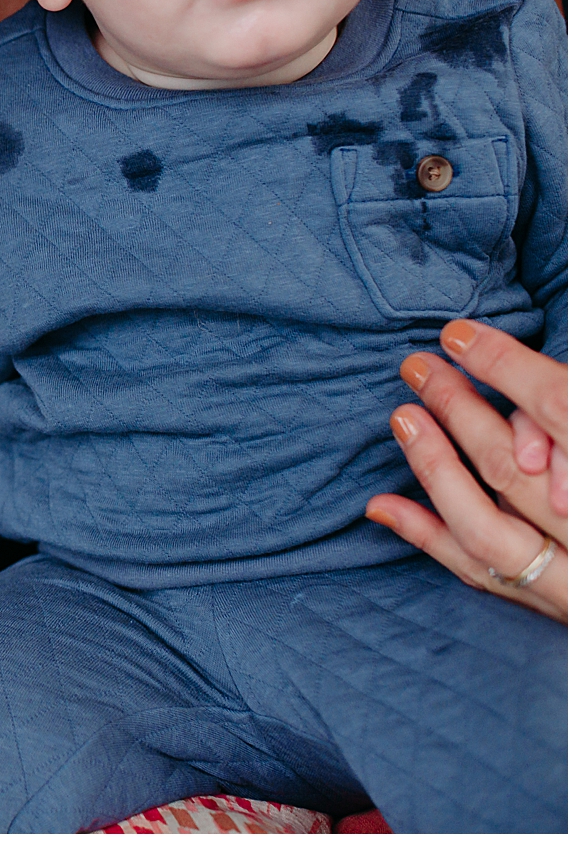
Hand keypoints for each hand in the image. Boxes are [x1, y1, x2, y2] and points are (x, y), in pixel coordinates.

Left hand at [367, 320, 566, 621]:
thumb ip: (562, 406)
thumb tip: (532, 368)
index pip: (563, 407)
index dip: (507, 366)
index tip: (457, 334)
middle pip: (516, 464)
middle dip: (459, 408)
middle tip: (418, 365)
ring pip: (491, 525)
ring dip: (436, 467)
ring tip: (403, 416)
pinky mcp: (562, 607)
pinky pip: (484, 574)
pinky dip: (428, 537)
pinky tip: (382, 504)